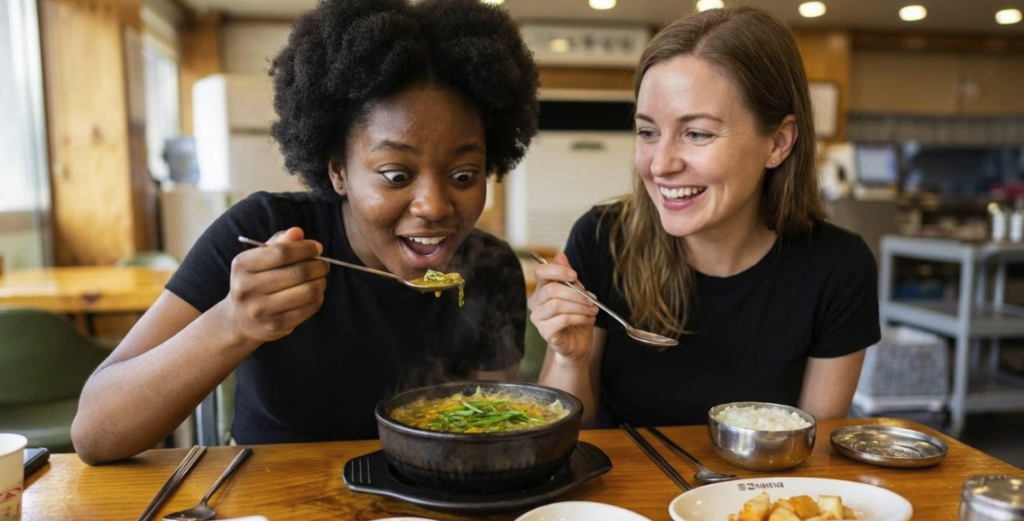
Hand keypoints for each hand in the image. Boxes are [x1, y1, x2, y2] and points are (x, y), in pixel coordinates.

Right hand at [226, 227, 328, 343]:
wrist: (239, 320)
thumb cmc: (255, 281)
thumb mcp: (259, 258)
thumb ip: (279, 242)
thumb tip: (298, 232)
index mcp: (242, 265)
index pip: (281, 252)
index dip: (305, 248)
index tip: (317, 247)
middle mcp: (248, 288)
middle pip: (298, 272)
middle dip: (318, 265)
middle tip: (323, 264)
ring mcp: (261, 310)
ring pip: (308, 291)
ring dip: (321, 282)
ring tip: (320, 278)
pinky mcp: (275, 326)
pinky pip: (309, 308)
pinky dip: (318, 297)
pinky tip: (315, 293)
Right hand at [527, 253, 598, 361]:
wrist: (578, 343)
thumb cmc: (577, 317)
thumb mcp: (578, 294)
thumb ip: (569, 277)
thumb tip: (561, 255)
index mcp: (541, 289)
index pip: (541, 272)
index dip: (557, 271)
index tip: (574, 275)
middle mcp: (535, 302)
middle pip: (551, 289)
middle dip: (576, 293)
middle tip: (592, 299)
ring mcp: (537, 317)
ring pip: (556, 305)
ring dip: (579, 307)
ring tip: (593, 310)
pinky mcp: (544, 331)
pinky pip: (562, 320)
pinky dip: (579, 318)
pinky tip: (588, 319)